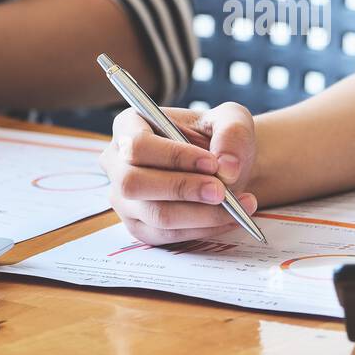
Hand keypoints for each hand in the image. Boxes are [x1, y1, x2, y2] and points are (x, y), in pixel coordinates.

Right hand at [99, 102, 259, 244]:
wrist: (223, 166)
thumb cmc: (218, 137)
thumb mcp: (232, 119)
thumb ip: (232, 133)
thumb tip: (227, 167)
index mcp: (129, 126)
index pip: (137, 144)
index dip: (173, 156)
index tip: (213, 163)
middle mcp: (117, 164)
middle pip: (134, 183)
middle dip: (182, 189)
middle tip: (221, 191)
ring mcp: (124, 200)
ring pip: (155, 214)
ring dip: (201, 214)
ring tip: (238, 204)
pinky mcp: (140, 227)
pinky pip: (168, 235)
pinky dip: (204, 229)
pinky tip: (230, 218)